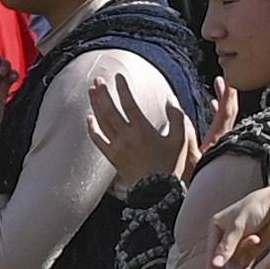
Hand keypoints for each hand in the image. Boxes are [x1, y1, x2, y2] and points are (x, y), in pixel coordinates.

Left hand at [82, 70, 198, 188]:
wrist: (157, 192)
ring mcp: (117, 148)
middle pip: (110, 110)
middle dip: (103, 93)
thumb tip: (169, 99)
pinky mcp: (112, 158)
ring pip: (102, 122)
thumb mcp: (180, 140)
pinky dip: (92, 129)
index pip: (129, 103)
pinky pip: (98, 141)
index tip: (118, 77)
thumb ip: (177, 117)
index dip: (122, 88)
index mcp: (143, 130)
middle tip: (98, 79)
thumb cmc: (171, 165)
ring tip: (92, 92)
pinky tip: (89, 119)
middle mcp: (127, 137)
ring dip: (96, 105)